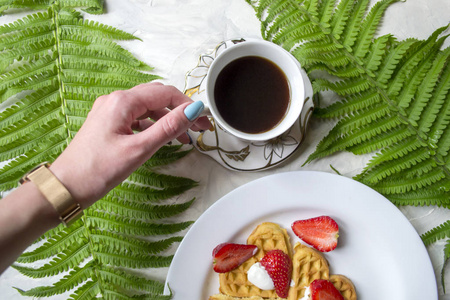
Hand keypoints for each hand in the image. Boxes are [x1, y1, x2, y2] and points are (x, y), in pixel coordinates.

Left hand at [49, 82, 210, 207]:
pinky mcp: (107, 124)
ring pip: (147, 108)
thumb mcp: (139, 148)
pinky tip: (160, 137)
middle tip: (198, 127)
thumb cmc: (97, 170)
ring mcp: (109, 111)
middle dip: (179, 110)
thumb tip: (193, 110)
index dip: (188, 105)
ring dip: (167, 119)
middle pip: (156, 98)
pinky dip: (152, 125)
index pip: (165, 93)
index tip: (204, 120)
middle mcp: (115, 101)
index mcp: (122, 102)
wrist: (66, 187)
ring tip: (183, 136)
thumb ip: (168, 127)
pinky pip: (136, 118)